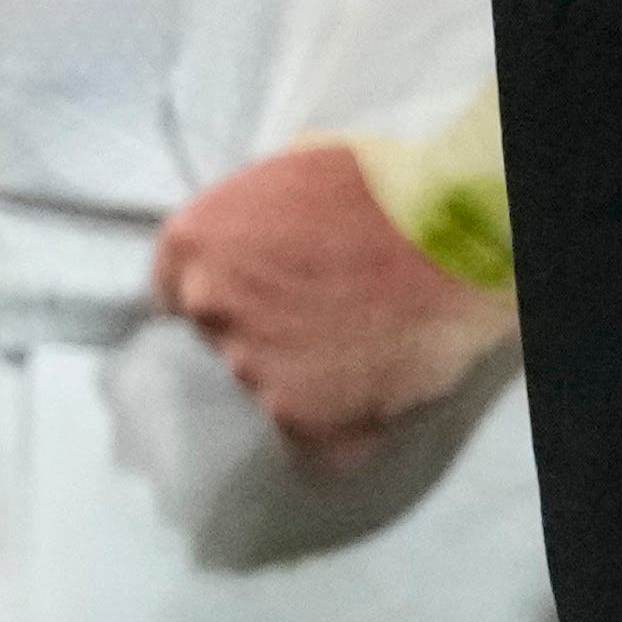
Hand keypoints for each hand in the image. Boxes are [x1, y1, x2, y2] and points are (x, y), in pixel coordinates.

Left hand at [147, 140, 509, 461]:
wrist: (450, 236)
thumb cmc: (382, 189)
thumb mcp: (290, 175)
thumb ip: (250, 223)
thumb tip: (250, 248)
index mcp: (191, 243)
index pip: (172, 295)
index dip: (219, 302)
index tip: (249, 306)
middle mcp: (206, 307)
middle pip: (215, 344)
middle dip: (257, 340)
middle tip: (313, 327)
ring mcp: (248, 367)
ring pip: (262, 394)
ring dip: (298, 385)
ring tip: (355, 359)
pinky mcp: (297, 416)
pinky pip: (307, 446)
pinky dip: (335, 436)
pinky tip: (368, 404)